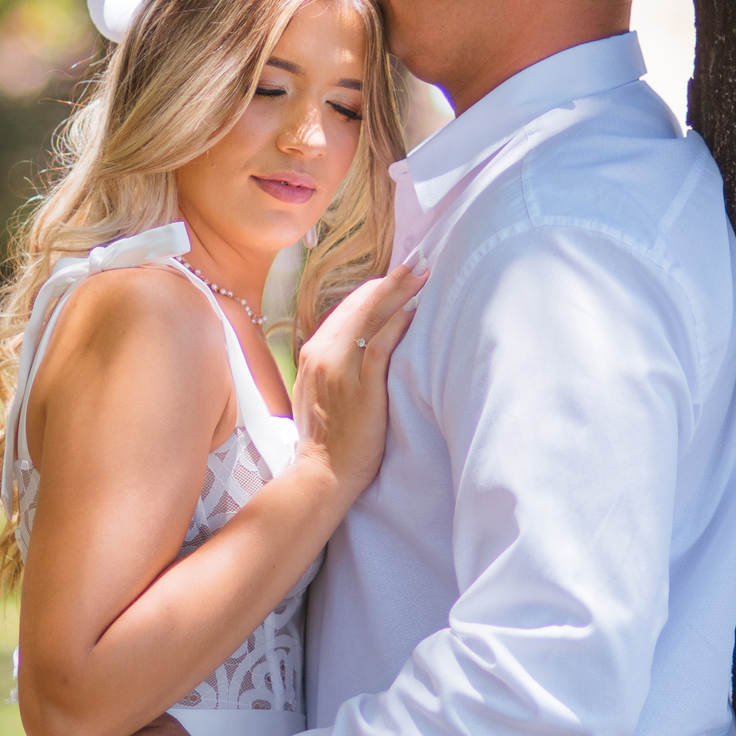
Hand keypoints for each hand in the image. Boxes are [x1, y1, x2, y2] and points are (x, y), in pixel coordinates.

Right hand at [293, 259, 427, 496]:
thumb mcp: (318, 392)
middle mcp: (322, 355)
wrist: (323, 473)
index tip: (395, 278)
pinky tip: (415, 310)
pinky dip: (397, 324)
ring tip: (422, 275)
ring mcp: (340, 371)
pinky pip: (380, 346)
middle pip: (358, 306)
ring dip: (399, 293)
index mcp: (312, 354)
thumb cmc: (327, 438)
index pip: (345, 310)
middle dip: (390, 282)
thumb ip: (333, 365)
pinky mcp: (361, 388)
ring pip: (370, 319)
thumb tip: (358, 344)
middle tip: (417, 263)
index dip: (373, 290)